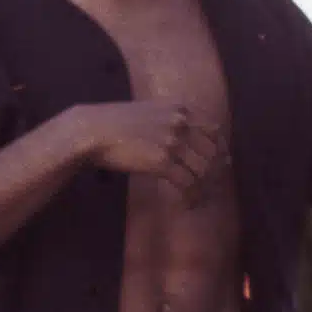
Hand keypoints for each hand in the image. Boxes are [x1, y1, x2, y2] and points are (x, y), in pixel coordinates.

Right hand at [74, 101, 226, 196]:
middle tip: (209, 186)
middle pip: (213, 152)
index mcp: (178, 108)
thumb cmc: (113, 121)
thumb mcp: (147, 111)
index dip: (219, 149)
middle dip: (215, 173)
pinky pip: (188, 184)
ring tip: (196, 197)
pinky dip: (190, 197)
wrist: (92, 130)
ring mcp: (173, 141)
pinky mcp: (163, 161)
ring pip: (204, 171)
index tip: (219, 163)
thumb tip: (185, 137)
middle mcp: (180, 123)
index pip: (213, 130)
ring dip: (203, 188)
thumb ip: (168, 119)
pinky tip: (185, 203)